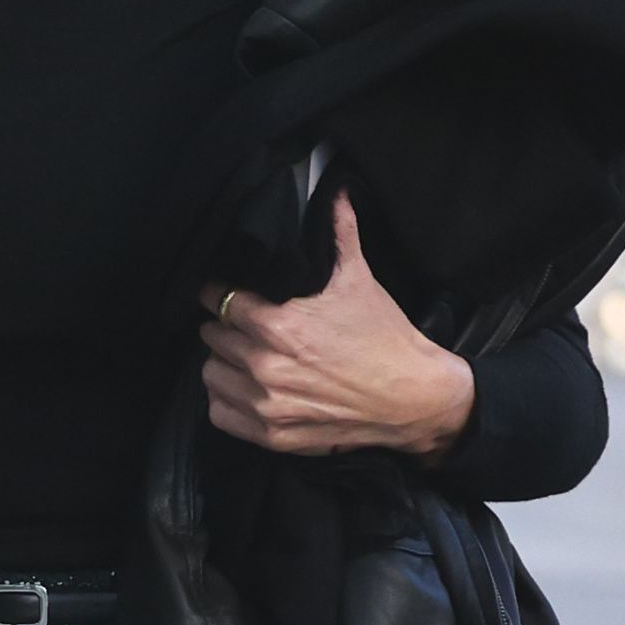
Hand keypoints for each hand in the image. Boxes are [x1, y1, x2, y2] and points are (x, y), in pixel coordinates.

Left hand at [200, 192, 475, 458]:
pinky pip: (219, 413)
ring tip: (246, 356)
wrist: (413, 397)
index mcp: (278, 324)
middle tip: (246, 326)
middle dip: (227, 327)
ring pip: (210, 374)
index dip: (221, 293)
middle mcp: (264, 365)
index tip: (229, 294)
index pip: (219, 300)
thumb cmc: (384, 336)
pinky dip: (227, 400)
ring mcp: (265, 404)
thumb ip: (338, 233)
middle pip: (212, 336)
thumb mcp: (359, 279)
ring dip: (224, 363)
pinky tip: (248, 387)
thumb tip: (336, 190)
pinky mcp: (269, 435)